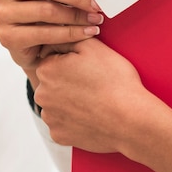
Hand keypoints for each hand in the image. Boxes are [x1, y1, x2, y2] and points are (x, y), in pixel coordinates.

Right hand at [0, 0, 103, 84]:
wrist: (32, 45)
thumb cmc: (46, 11)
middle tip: (98, 4)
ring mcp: (2, 14)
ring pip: (45, 10)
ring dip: (76, 16)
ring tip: (96, 19)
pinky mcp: (7, 37)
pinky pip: (44, 34)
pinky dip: (70, 33)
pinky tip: (87, 33)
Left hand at [35, 38, 150, 153]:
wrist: (131, 118)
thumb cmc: (115, 81)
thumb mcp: (93, 47)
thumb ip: (69, 37)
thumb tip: (57, 35)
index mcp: (46, 69)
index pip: (53, 59)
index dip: (73, 61)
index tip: (88, 68)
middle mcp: (41, 94)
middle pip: (52, 83)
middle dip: (68, 82)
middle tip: (93, 84)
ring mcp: (50, 118)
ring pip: (57, 104)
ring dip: (70, 102)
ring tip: (93, 101)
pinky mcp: (59, 136)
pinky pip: (63, 124)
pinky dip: (74, 121)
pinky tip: (91, 116)